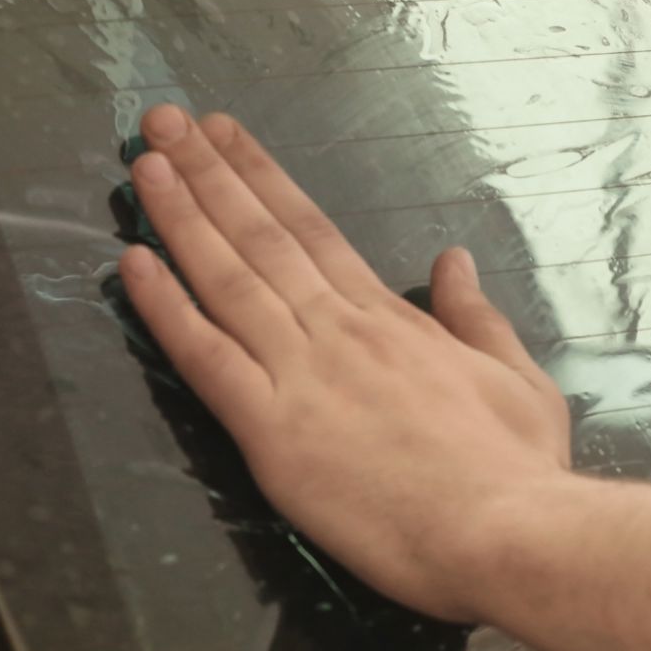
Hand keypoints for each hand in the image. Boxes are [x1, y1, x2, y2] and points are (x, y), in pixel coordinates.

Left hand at [118, 104, 570, 621]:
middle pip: (261, 236)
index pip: (314, 229)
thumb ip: (477, 317)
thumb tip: (452, 260)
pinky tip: (132, 263)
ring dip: (180, 216)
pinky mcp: (273, 431)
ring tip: (143, 163)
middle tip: (163, 120)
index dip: (263, 177)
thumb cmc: (518, 467)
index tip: (226, 136)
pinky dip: (166, 307)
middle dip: (207, 173)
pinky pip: (206, 357)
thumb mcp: (517, 376)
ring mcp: (302, 375)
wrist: (505, 530)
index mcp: (393, 318)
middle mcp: (338, 329)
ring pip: (227, 279)